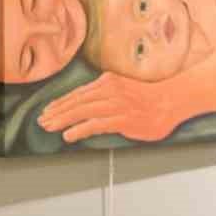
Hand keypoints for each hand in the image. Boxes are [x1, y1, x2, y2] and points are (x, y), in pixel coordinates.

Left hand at [38, 72, 184, 143]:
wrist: (172, 101)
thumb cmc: (151, 99)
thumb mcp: (123, 89)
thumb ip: (106, 95)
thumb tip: (88, 108)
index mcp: (108, 81)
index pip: (78, 93)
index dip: (60, 103)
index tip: (49, 110)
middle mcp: (109, 89)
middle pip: (75, 101)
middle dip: (56, 112)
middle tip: (42, 121)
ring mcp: (115, 103)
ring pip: (81, 111)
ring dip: (62, 120)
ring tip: (49, 127)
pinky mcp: (121, 118)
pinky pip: (94, 124)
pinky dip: (78, 129)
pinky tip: (68, 135)